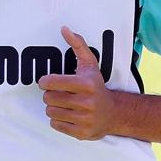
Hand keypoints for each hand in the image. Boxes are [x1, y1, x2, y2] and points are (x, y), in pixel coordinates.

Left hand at [38, 26, 114, 140]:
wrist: (114, 113)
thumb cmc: (96, 87)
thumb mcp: (90, 64)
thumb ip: (77, 45)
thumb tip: (64, 28)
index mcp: (86, 84)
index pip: (52, 82)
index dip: (45, 81)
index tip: (48, 82)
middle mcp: (86, 102)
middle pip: (48, 98)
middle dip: (51, 95)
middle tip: (60, 94)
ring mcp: (84, 119)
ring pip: (50, 111)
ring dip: (54, 107)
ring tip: (65, 104)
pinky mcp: (81, 132)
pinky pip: (55, 124)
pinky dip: (58, 120)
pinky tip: (69, 115)